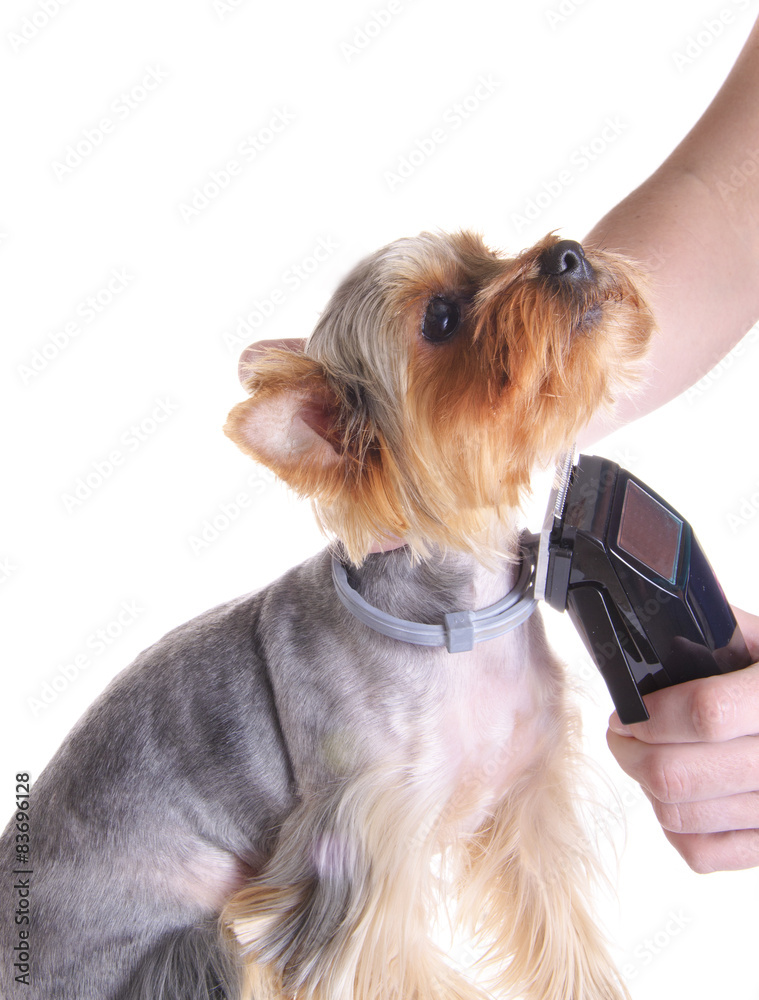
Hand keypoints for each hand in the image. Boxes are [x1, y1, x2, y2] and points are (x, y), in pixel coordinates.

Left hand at [607, 608, 758, 872]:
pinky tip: (680, 795)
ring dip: (644, 786)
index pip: (705, 713)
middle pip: (677, 774)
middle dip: (629, 751)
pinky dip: (675, 828)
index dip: (651, 715)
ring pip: (679, 816)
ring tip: (644, 757)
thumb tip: (656, 619)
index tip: (628, 710)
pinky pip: (702, 853)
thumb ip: (723, 628)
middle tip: (622, 732)